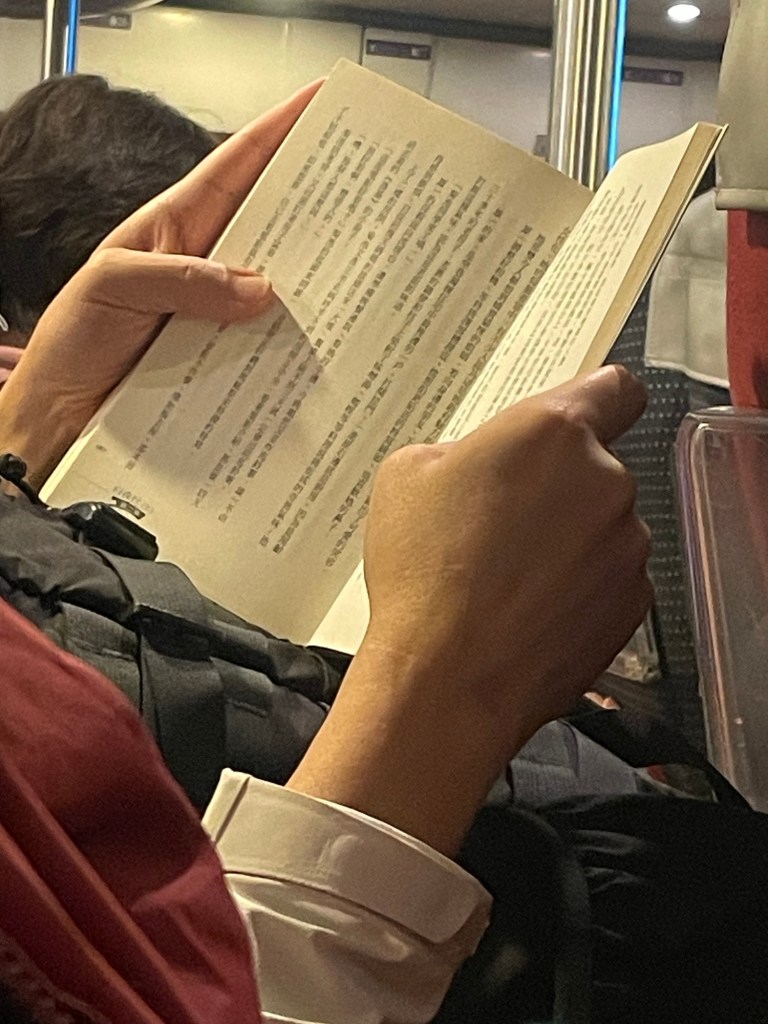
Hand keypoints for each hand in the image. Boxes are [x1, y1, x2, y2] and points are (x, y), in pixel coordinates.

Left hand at [0, 80, 322, 485]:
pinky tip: (321, 344)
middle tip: (368, 192)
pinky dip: (295, 341)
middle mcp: (205, 265)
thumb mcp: (114, 285)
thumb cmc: (74, 338)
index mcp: (176, 227)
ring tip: (361, 271)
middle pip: (271, 223)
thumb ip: (182, 279)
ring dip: (315, 282)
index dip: (277, 132)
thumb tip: (259, 288)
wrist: (62, 411)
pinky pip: (268, 341)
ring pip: (278, 285)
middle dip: (319, 204)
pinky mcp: (226, 355)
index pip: (235, 167)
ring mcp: (219, 311)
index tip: (319, 103)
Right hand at [289, 366, 651, 855]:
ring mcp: (627, 547)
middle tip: (497, 520)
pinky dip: (578, 588)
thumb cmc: (423, 576)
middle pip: (595, 467)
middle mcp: (606, 481)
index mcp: (553, 432)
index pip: (615, 388)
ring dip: (567, 539)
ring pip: (601, 526)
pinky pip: (609, 579)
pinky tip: (527, 610)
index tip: (584, 416)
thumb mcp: (406, 476)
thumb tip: (479, 467)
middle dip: (555, 486)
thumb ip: (463, 451)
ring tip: (504, 576)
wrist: (447, 681)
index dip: (599, 400)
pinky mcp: (632, 605)